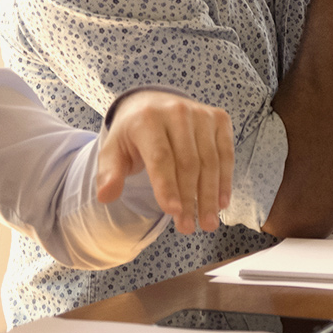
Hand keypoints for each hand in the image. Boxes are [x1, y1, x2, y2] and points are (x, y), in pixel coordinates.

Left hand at [99, 90, 234, 234]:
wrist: (153, 103)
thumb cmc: (133, 134)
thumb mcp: (112, 151)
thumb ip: (108, 173)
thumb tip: (106, 196)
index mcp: (148, 119)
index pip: (161, 157)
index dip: (167, 185)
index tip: (172, 212)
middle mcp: (178, 112)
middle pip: (188, 162)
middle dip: (190, 198)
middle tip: (188, 228)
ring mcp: (202, 114)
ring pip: (210, 160)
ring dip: (210, 195)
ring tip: (207, 223)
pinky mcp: (219, 118)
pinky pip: (226, 153)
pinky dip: (225, 180)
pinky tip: (221, 202)